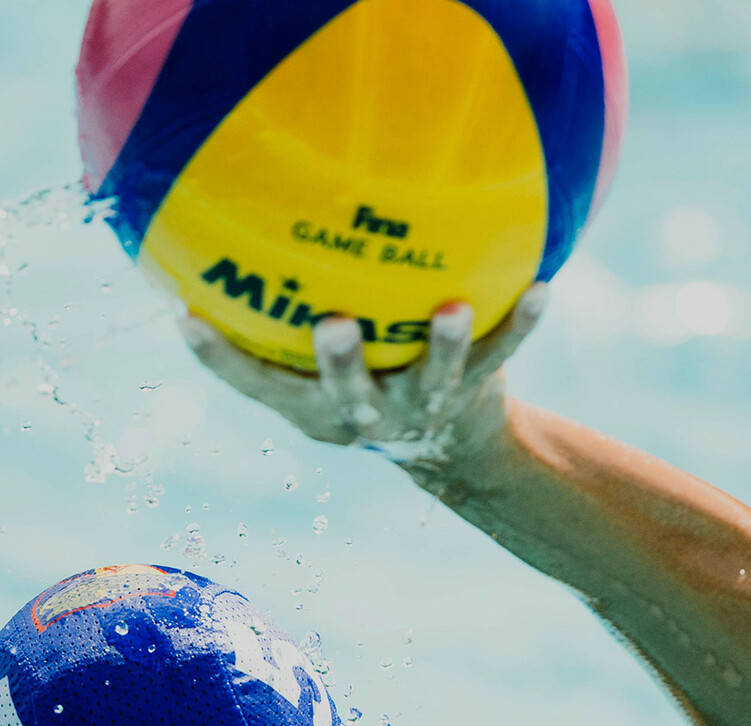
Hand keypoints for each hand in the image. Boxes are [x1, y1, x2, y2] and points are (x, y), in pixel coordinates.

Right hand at [178, 285, 547, 467]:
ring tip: (451, 310)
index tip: (184, 314)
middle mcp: (370, 413)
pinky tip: (542, 286)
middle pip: (348, 394)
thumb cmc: (373, 386)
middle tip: (332, 325)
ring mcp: (426, 402)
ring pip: (434, 379)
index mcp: (320, 407)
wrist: (454, 448)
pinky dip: (521, 324)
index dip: (220, 361)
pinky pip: (500, 353)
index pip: (261, 387)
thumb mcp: (320, 365)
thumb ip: (285, 322)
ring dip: (442, 347)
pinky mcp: (475, 387)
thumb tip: (233, 228)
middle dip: (340, 364)